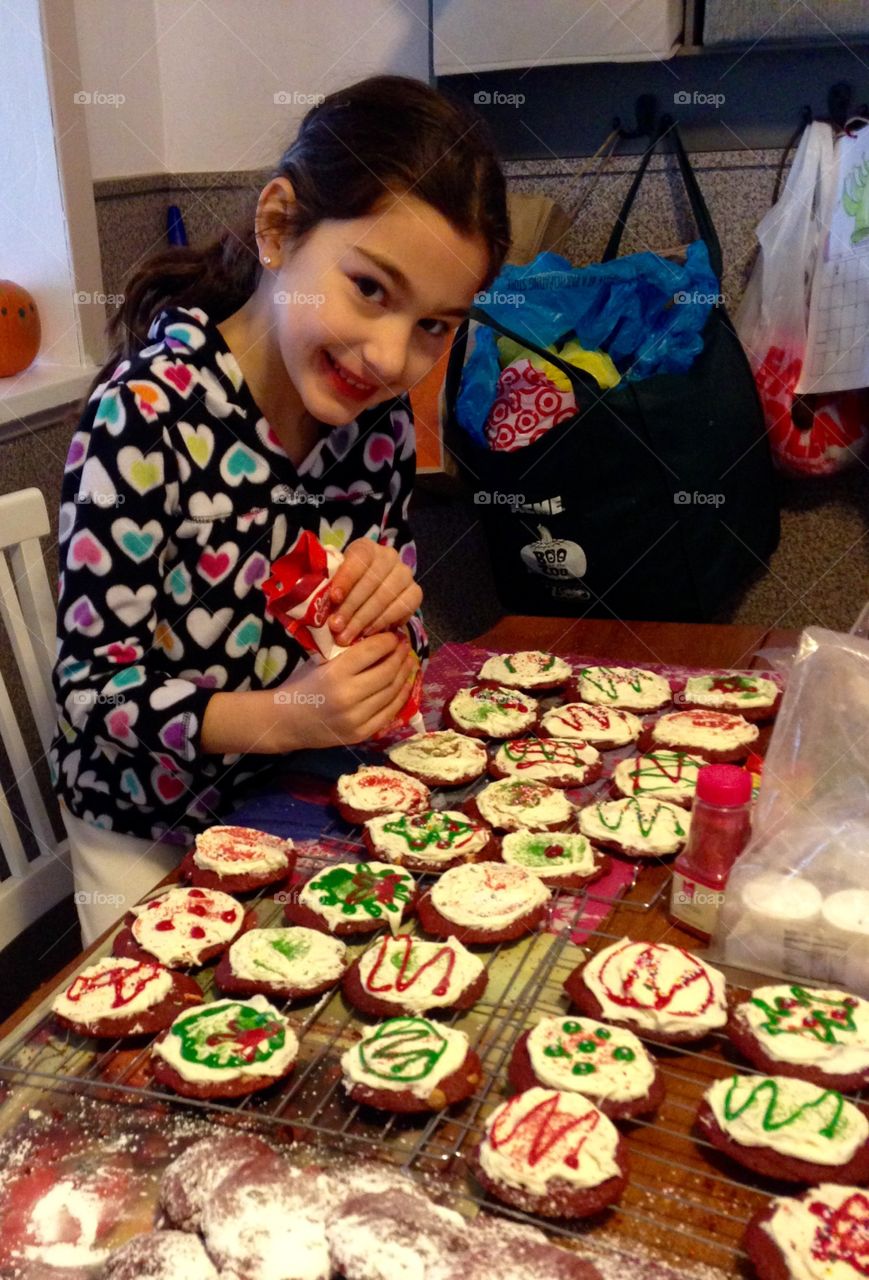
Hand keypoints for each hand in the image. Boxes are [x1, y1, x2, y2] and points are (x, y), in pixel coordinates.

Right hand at [274, 631, 418, 748]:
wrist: (285, 722)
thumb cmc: (301, 686)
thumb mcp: (319, 662)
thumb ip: (347, 654)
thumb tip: (379, 639)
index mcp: (334, 674)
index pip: (371, 651)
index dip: (388, 641)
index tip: (394, 635)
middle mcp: (348, 696)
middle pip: (387, 672)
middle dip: (400, 656)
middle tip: (405, 646)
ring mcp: (356, 718)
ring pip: (391, 692)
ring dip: (404, 675)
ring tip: (408, 662)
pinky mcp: (361, 734)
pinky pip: (389, 713)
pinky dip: (401, 697)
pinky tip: (405, 684)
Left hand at [327, 539, 421, 645]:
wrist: (369, 597)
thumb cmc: (345, 588)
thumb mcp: (333, 581)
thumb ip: (326, 586)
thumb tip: (313, 602)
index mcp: (366, 548)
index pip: (359, 558)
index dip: (346, 578)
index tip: (334, 598)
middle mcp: (389, 556)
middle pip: (371, 581)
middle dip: (351, 607)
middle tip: (336, 627)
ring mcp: (405, 574)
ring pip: (386, 596)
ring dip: (365, 619)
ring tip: (348, 636)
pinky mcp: (415, 592)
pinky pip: (403, 607)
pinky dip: (384, 621)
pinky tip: (369, 633)